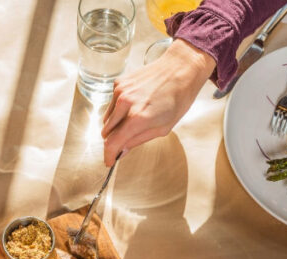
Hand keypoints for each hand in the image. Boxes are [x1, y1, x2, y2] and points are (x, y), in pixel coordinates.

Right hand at [101, 39, 214, 164]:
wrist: (180, 68)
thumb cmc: (177, 99)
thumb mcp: (163, 128)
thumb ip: (138, 140)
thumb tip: (122, 150)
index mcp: (138, 118)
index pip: (112, 143)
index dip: (109, 155)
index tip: (109, 161)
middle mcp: (124, 104)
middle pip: (107, 132)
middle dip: (114, 140)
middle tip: (126, 141)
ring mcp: (119, 91)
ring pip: (107, 118)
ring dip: (115, 124)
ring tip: (135, 119)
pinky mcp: (118, 83)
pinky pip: (111, 103)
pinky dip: (118, 109)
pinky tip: (134, 104)